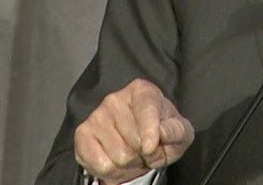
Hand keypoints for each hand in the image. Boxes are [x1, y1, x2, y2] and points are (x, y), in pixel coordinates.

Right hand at [74, 78, 195, 184]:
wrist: (142, 146)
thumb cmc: (162, 134)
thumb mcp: (180, 132)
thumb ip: (176, 130)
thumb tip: (161, 132)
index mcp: (143, 91)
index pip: (146, 110)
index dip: (150, 132)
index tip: (151, 147)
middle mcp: (116, 99)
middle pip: (134, 140)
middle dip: (146, 154)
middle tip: (147, 151)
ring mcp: (97, 115)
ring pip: (119, 156)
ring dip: (131, 164)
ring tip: (134, 155)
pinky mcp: (82, 134)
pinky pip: (101, 164)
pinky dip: (114, 171)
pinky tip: (118, 161)